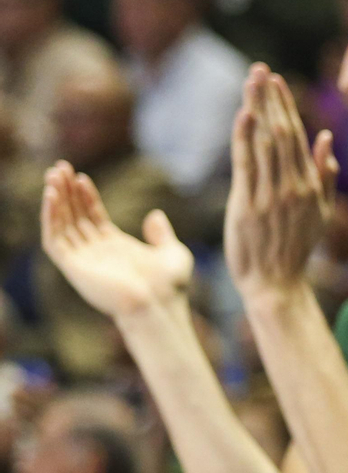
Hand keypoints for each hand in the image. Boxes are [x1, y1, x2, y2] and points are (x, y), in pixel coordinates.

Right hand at [40, 161, 192, 318]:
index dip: (86, 197)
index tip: (81, 176)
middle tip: (60, 168)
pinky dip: (50, 218)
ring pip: (61, 225)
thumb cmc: (170, 286)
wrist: (159, 305)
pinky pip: (54, 239)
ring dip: (55, 200)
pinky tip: (51, 196)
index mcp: (116, 248)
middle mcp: (96, 252)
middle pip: (74, 217)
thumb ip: (162, 235)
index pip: (93, 217)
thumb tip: (155, 214)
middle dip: (67, 193)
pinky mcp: (73, 267)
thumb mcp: (173, 253)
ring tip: (53, 175)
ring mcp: (83, 260)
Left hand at [224, 65, 337, 301]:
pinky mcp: (248, 206)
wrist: (275, 284)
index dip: (285, 106)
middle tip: (261, 69)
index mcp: (311, 187)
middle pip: (282, 133)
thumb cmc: (295, 249)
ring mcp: (271, 196)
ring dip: (257, 108)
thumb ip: (325, 176)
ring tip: (250, 81)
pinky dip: (245, 138)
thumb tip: (325, 139)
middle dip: (271, 99)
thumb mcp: (321, 214)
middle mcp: (294, 187)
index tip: (275, 80)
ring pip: (265, 143)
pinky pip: (247, 165)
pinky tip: (243, 114)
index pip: (297, 137)